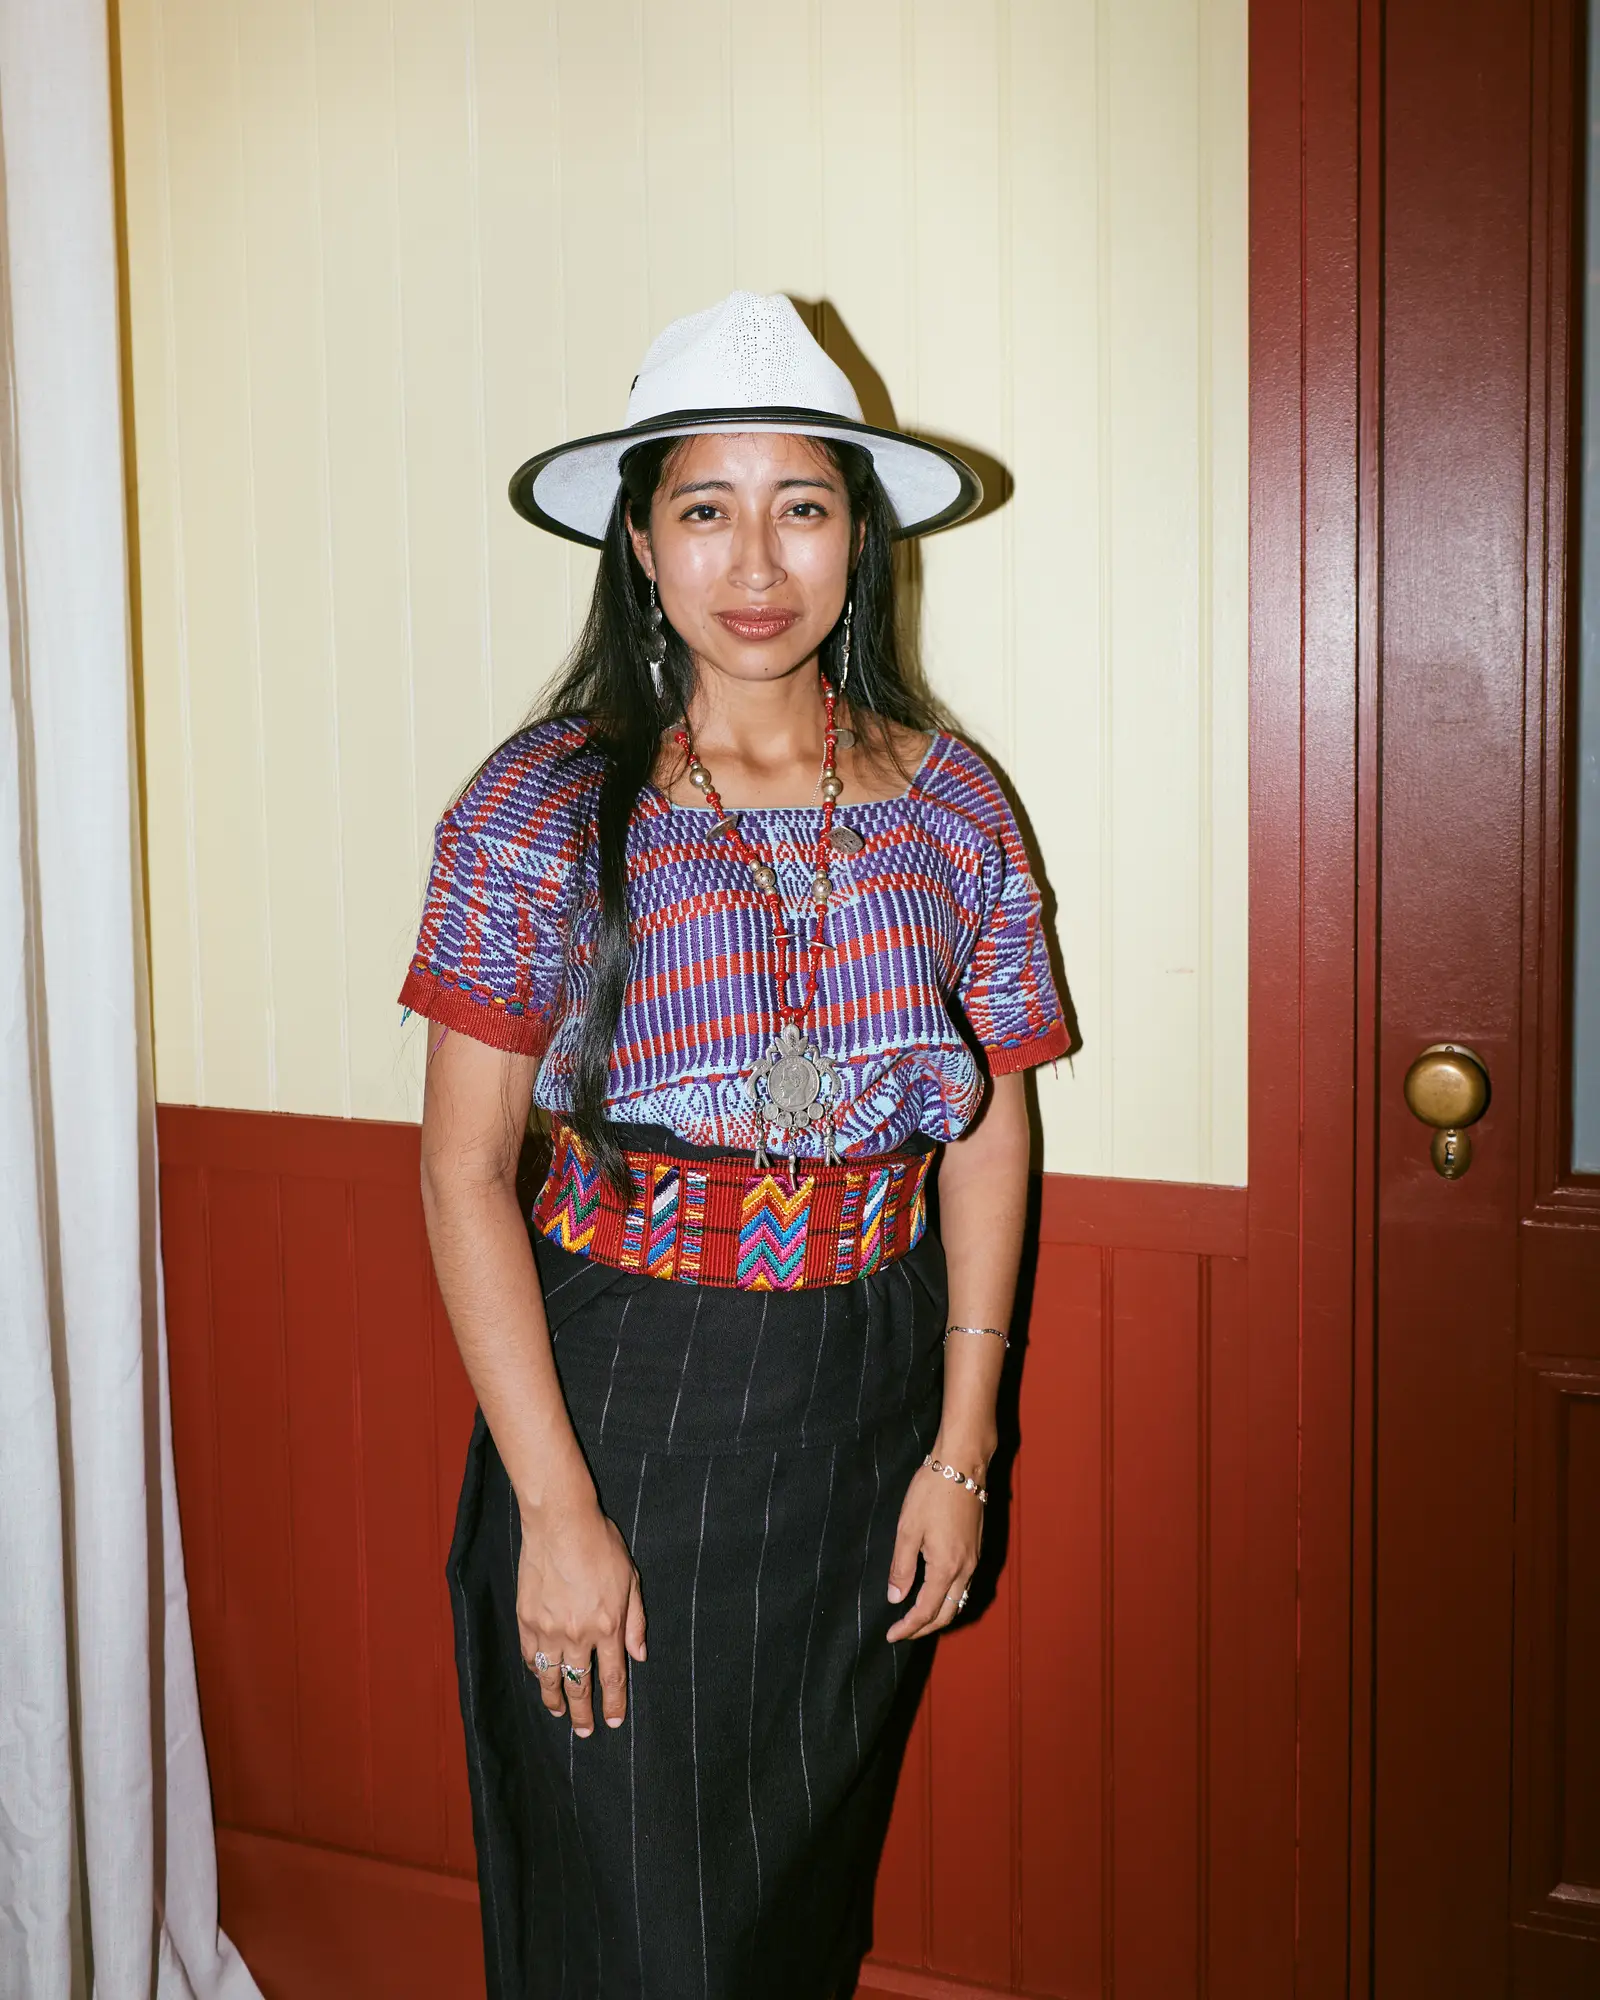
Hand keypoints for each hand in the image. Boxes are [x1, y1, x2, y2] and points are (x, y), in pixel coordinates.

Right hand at [517, 1491, 646, 1735]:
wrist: (560, 1523)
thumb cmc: (600, 1544)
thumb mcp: (630, 1579)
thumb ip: (635, 1621)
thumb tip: (640, 1656)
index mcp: (608, 1626)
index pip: (613, 1677)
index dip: (613, 1703)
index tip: (612, 1722)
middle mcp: (577, 1634)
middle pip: (580, 1685)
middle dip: (583, 1713)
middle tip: (585, 1731)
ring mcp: (548, 1629)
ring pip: (551, 1677)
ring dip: (555, 1700)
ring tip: (558, 1713)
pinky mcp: (526, 1619)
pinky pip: (530, 1656)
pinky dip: (536, 1671)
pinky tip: (541, 1679)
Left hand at [885, 1451, 984, 1641]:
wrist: (962, 1465)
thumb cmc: (932, 1493)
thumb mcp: (907, 1529)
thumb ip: (901, 1567)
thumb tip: (895, 1598)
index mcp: (946, 1568)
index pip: (926, 1611)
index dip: (908, 1627)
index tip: (891, 1635)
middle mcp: (965, 1569)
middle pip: (947, 1613)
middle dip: (925, 1628)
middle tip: (903, 1632)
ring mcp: (974, 1559)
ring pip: (959, 1601)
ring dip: (939, 1615)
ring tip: (918, 1618)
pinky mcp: (977, 1548)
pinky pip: (965, 1586)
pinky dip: (950, 1598)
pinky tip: (936, 1592)